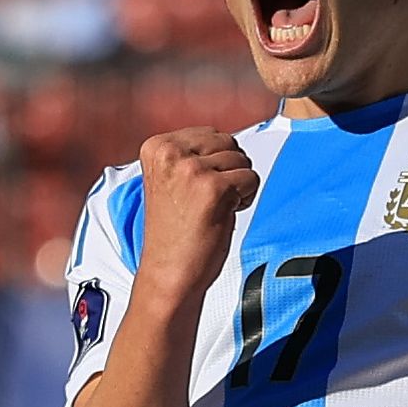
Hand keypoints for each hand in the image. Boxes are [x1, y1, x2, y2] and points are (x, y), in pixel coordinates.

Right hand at [136, 127, 258, 298]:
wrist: (169, 273)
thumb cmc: (176, 231)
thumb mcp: (172, 179)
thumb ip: (192, 153)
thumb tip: (228, 138)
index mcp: (155, 146)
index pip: (210, 133)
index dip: (214, 163)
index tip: (194, 190)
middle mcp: (170, 153)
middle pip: (228, 142)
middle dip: (228, 170)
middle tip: (205, 201)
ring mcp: (191, 170)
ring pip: (242, 159)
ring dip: (237, 186)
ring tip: (212, 209)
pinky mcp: (213, 189)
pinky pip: (251, 178)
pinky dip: (246, 199)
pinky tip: (223, 215)